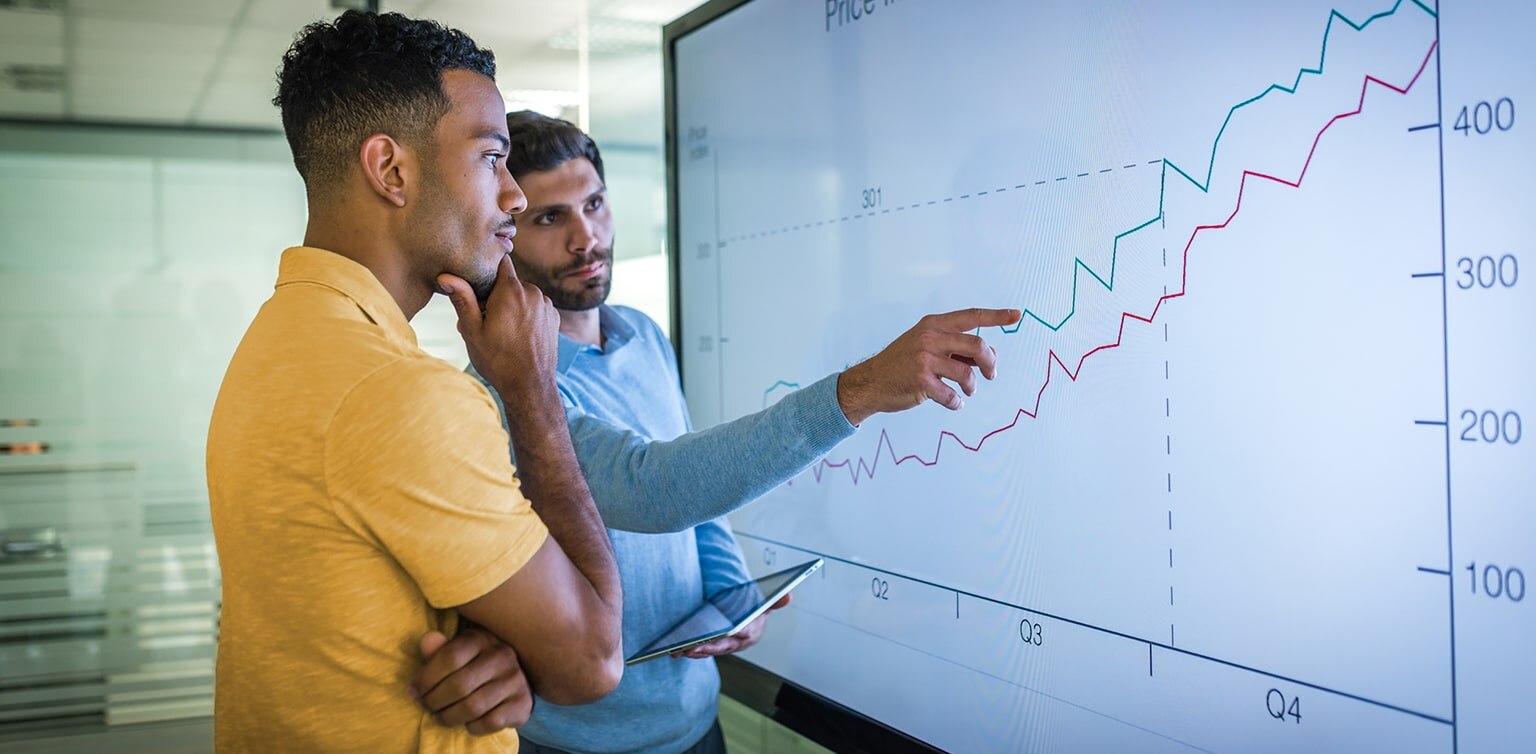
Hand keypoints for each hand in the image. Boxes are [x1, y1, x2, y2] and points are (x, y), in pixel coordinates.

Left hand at [408, 625, 532, 735]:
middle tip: (426, 707)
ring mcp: (515, 679)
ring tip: (440, 717)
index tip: (413, 691)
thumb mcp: (457, 652)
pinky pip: (490, 722)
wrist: (515, 678)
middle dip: (434, 701)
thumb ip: (439, 650)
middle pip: (459, 685)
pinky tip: (467, 722)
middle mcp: (502, 655)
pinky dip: (473, 727)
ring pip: (473, 707)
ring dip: (449, 717)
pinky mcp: (522, 703)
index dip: (425, 678)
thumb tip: (427, 641)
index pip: (449, 658)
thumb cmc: (476, 664)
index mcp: (482, 638)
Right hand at [438, 254, 559, 401]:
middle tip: (483, 320)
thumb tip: (446, 276)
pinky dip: (526, 315)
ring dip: (511, 306)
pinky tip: (517, 335)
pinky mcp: (554, 317)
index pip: (501, 261)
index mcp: (511, 290)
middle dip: (496, 295)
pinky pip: (536, 307)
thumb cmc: (498, 360)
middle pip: (510, 281)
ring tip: (500, 331)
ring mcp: (546, 304)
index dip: (488, 270)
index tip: (479, 285)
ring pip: (523, 295)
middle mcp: (533, 292)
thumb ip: (462, 299)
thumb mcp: (472, 330)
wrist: (530, 386)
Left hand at [672, 594, 789, 659]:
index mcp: (752, 633)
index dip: (731, 636)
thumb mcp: (765, 602)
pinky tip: (675, 650)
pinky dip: (689, 651)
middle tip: (690, 648)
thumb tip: (788, 595)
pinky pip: (701, 651)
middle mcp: (739, 644)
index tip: (721, 635)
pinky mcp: (714, 648)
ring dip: (693, 652)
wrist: (749, 615)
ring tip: (677, 650)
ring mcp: (725, 648)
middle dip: (706, 648)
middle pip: (721, 647)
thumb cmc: (754, 608)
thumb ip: (775, 601)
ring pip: (708, 651)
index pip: (742, 635)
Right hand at [836, 308, 1021, 424]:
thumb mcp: (925, 345)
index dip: (997, 316)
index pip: (972, 316)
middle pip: (978, 346)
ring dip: (971, 387)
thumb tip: (989, 356)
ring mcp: (924, 359)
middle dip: (990, 364)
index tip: (1017, 315)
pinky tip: (951, 402)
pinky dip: (956, 402)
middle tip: (991, 375)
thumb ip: (955, 347)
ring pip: (968, 374)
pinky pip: (952, 395)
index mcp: (933, 324)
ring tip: (966, 391)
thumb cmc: (902, 364)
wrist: (870, 381)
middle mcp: (930, 337)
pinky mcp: (921, 381)